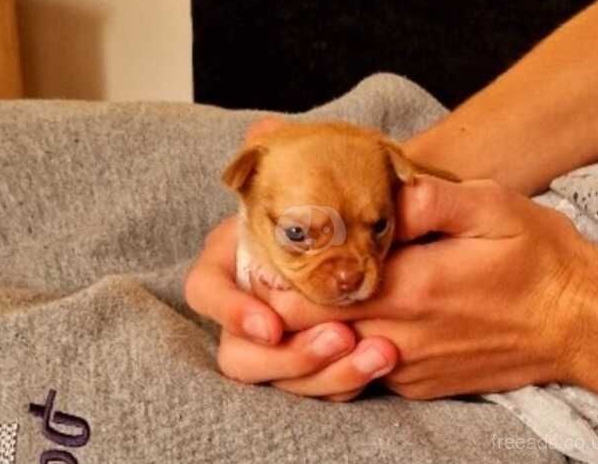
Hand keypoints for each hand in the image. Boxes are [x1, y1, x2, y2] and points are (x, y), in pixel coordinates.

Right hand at [184, 217, 398, 400]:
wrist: (368, 250)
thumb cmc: (340, 215)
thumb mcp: (333, 208)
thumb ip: (339, 212)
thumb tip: (391, 207)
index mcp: (233, 262)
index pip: (205, 289)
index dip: (231, 313)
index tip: (272, 328)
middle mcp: (246, 307)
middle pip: (238, 353)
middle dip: (290, 356)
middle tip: (342, 337)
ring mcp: (270, 343)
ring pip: (277, 381)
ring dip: (327, 373)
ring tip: (377, 352)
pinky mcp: (300, 365)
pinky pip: (312, 389)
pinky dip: (346, 381)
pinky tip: (380, 361)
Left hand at [227, 177, 597, 399]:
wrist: (574, 322)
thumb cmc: (536, 259)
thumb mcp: (491, 207)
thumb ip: (429, 200)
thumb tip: (383, 193)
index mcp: (410, 287)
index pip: (312, 296)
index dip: (273, 281)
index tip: (256, 261)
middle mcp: (400, 335)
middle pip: (307, 333)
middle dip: (274, 312)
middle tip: (259, 280)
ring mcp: (406, 366)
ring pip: (327, 360)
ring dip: (301, 335)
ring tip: (288, 301)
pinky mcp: (415, 382)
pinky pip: (359, 371)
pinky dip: (336, 351)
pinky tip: (335, 324)